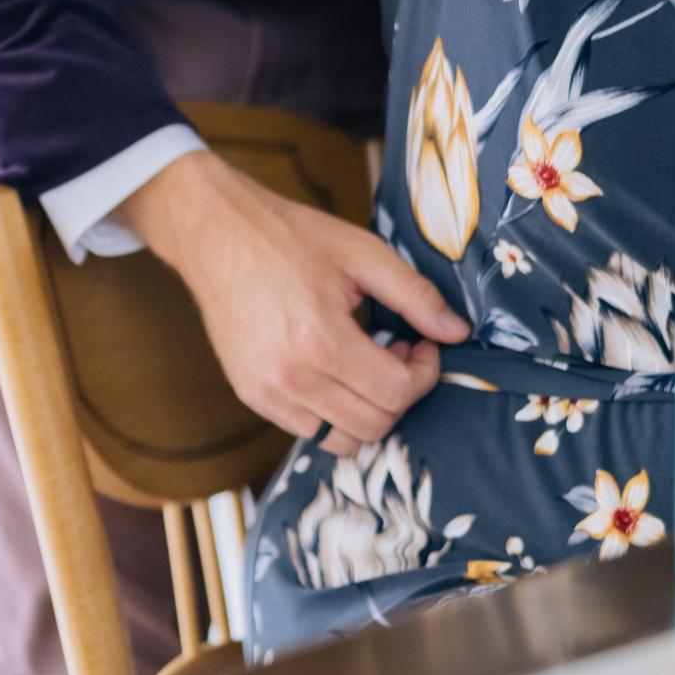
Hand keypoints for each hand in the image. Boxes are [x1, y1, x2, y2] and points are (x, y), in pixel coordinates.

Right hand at [120, 148, 468, 454]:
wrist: (216, 234)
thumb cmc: (289, 237)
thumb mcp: (361, 252)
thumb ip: (415, 295)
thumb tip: (458, 332)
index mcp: (320, 339)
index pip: (396, 391)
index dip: (424, 372)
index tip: (423, 344)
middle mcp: (289, 376)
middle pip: (374, 424)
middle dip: (402, 393)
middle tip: (400, 353)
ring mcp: (265, 391)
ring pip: (342, 440)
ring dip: (369, 410)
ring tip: (368, 365)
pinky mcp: (250, 395)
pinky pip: (308, 430)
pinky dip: (334, 413)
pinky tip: (336, 370)